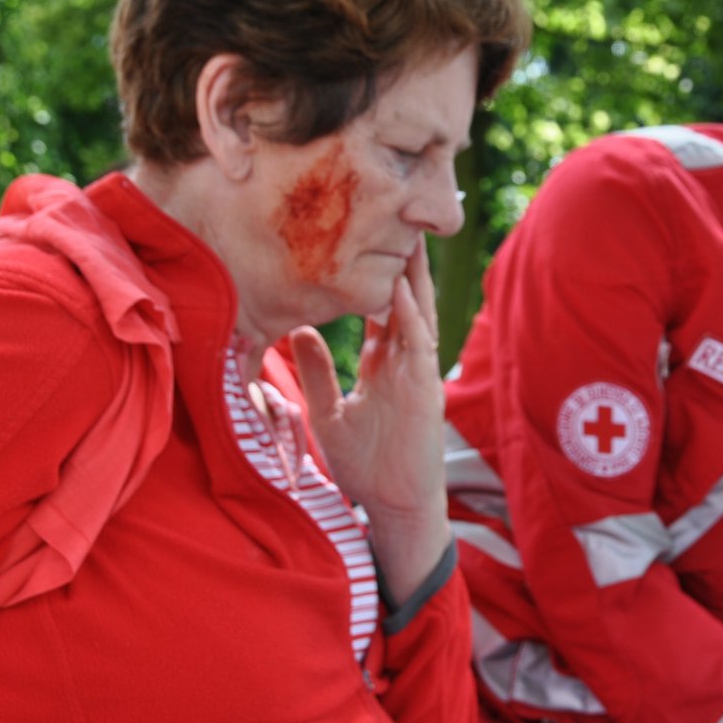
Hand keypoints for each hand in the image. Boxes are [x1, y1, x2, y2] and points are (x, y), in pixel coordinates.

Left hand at [291, 240, 449, 605]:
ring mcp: (418, 373)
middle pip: (404, 299)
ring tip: (407, 235)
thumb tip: (297, 329)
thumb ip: (315, 372)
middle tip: (394, 216)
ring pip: (418, 313)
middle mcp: (404, 362)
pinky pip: (420, 345)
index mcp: (383, 364)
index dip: (374, 274)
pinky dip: (411, 316)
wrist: (392, 507)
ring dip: (414, 276)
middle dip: (403, 261)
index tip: (360, 238)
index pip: (380, 307)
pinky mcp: (425, 390)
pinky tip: (401, 289)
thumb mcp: (327, 413)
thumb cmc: (365, 466)